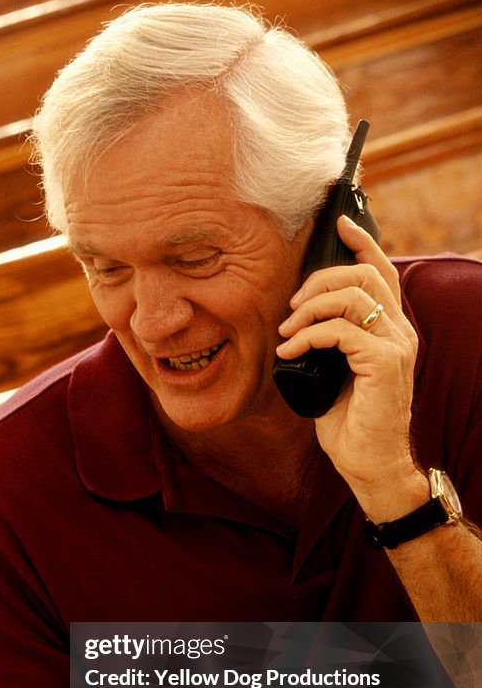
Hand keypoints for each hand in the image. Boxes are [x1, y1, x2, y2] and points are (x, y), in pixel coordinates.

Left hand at [276, 215, 425, 517]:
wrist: (369, 462)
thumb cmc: (349, 421)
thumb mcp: (334, 370)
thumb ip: (329, 339)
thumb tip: (298, 316)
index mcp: (390, 329)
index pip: (382, 272)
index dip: (362, 243)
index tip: (339, 224)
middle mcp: (399, 332)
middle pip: (365, 275)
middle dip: (319, 280)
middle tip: (291, 305)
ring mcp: (396, 347)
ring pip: (354, 296)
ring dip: (310, 307)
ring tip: (287, 331)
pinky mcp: (384, 364)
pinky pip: (341, 330)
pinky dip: (308, 335)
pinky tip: (290, 352)